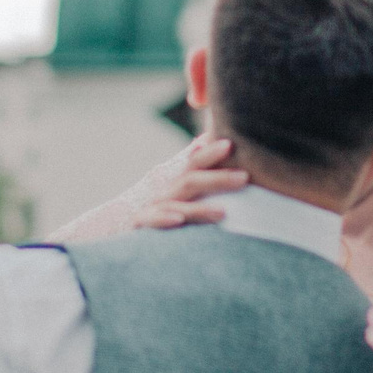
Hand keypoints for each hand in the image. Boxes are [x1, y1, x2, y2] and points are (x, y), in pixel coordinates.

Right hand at [128, 134, 246, 229]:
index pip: (194, 163)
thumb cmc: (163, 211)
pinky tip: (179, 220)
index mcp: (177, 182)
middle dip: (217, 179)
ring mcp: (151, 207)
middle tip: (244, 177)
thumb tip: (208, 138)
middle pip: (189, 181)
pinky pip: (152, 221)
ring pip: (176, 205)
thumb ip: (196, 168)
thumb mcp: (181, 190)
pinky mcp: (140, 224)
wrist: (128, 234)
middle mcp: (164, 192)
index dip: (210, 153)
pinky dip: (163, 219)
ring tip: (223, 212)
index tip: (230, 144)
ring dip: (199, 209)